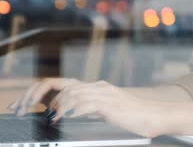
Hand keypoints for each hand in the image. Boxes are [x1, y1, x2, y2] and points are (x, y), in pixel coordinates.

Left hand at [9, 78, 171, 137]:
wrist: (155, 115)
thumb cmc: (134, 116)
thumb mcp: (106, 110)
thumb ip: (89, 108)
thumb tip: (68, 114)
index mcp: (96, 87)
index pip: (62, 84)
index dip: (41, 91)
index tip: (27, 103)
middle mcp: (98, 87)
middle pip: (61, 85)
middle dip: (39, 97)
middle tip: (28, 110)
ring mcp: (104, 93)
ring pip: (71, 93)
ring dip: (56, 106)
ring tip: (50, 117)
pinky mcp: (110, 103)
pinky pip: (85, 104)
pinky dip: (70, 110)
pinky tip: (64, 117)